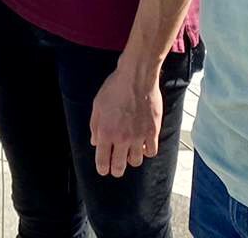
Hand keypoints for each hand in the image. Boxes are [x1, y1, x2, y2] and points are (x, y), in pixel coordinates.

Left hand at [88, 60, 162, 177]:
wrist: (136, 77)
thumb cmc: (115, 88)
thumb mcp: (97, 105)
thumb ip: (95, 126)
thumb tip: (95, 142)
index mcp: (106, 132)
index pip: (102, 161)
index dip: (102, 168)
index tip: (104, 169)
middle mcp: (122, 138)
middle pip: (119, 166)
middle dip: (116, 170)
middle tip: (116, 167)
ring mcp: (139, 136)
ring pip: (136, 161)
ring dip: (131, 159)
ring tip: (130, 151)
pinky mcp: (153, 131)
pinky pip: (151, 151)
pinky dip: (147, 151)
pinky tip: (143, 144)